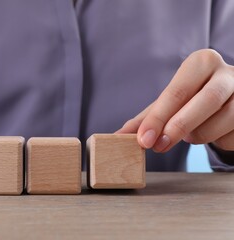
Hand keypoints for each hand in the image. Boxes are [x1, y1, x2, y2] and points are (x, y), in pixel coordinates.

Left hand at [117, 49, 233, 152]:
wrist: (228, 101)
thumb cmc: (192, 100)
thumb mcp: (168, 105)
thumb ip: (146, 119)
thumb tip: (118, 136)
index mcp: (201, 63)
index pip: (177, 91)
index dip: (158, 118)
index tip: (143, 140)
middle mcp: (227, 72)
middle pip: (204, 101)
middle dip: (177, 127)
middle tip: (157, 146)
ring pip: (220, 122)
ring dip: (198, 135)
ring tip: (189, 133)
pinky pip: (232, 135)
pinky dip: (216, 140)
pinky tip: (212, 132)